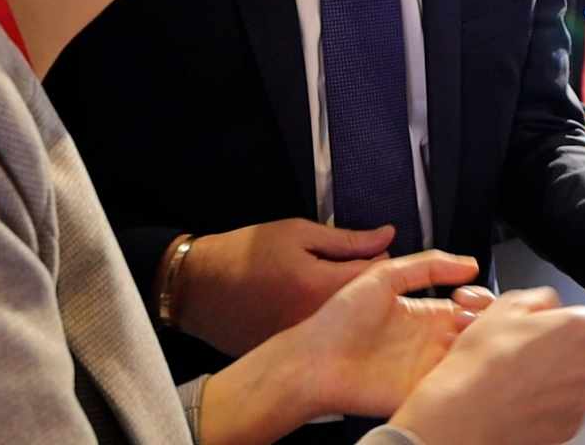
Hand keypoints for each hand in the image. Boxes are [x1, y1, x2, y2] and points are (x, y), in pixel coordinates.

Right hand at [179, 219, 396, 355]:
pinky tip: (299, 303)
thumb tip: (388, 235)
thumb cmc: (245, 253)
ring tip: (316, 283)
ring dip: (343, 303)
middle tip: (338, 265)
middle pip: (366, 302)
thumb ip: (348, 239)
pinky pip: (320, 333)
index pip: (380, 275)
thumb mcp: (298, 233)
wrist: (196, 286)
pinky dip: (320, 319)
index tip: (364, 249)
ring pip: (345, 320)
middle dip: (361, 282)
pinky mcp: (288, 350)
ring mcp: (304, 340)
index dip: (377, 256)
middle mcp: (319, 321)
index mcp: (324, 287)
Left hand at [289, 252, 491, 418]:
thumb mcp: (383, 276)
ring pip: (470, 358)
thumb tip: (468, 263)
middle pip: (476, 332)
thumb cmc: (338, 320)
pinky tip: (463, 362)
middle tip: (476, 318)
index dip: (480, 300)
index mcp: (423, 313)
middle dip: (486, 323)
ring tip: (471, 337)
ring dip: (479, 348)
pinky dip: (466, 377)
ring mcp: (427, 368)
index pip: (469, 306)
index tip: (472, 296)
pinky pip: (453, 387)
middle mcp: (429, 341)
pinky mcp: (421, 392)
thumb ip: (427, 265)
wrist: (313, 361)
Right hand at [390, 288, 584, 444]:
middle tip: (562, 348)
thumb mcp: (505, 307)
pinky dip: (567, 402)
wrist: (465, 412)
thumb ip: (540, 298)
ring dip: (582, 376)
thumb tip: (551, 303)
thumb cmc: (482, 362)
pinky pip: (580, 409)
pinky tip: (538, 397)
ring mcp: (583, 398)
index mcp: (579, 328)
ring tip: (546, 376)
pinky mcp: (572, 425)